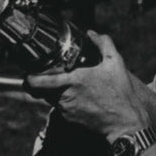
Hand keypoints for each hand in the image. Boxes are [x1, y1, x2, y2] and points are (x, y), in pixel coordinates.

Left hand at [25, 33, 152, 142]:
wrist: (126, 122)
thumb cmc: (121, 92)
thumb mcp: (116, 63)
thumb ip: (104, 44)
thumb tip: (92, 33)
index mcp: (73, 80)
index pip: (39, 81)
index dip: (30, 78)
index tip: (29, 74)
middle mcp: (66, 96)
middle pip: (39, 91)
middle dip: (38, 84)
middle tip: (42, 76)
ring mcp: (67, 109)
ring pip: (49, 99)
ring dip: (52, 92)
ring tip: (65, 86)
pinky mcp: (71, 119)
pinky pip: (61, 108)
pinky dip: (65, 102)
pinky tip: (79, 98)